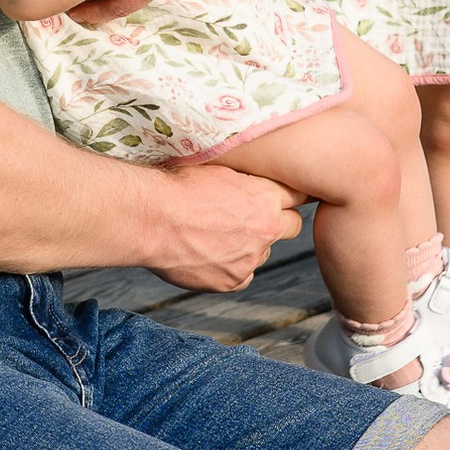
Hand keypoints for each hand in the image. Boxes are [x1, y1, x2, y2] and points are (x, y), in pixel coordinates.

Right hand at [141, 159, 299, 291]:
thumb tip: (253, 178)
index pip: (299, 194)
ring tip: (216, 234)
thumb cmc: (176, 186)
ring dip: (249, 246)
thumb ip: (245, 180)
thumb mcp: (219, 168)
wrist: (149, 218)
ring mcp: (250, 258)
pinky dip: (231, 268)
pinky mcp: (231, 281)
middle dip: (278, 220)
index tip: (285, 194)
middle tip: (255, 216)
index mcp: (265, 196)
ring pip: (263, 253)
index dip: (291, 194)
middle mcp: (266, 229)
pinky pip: (242, 277)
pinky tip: (210, 254)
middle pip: (293, 225)